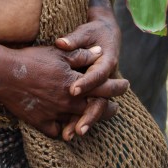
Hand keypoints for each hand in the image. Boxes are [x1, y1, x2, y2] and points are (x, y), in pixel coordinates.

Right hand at [0, 42, 125, 138]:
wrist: (4, 73)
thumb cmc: (31, 59)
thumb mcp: (58, 53)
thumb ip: (80, 55)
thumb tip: (100, 53)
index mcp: (75, 84)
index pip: (103, 88)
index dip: (117, 87)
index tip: (126, 85)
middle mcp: (68, 103)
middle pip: (95, 110)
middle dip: (109, 109)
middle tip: (115, 108)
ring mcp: (55, 115)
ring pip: (78, 123)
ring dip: (89, 121)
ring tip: (93, 118)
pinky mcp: (41, 123)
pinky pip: (57, 132)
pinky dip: (63, 130)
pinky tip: (66, 127)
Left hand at [54, 7, 127, 139]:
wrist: (106, 34)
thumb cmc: (94, 32)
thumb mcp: (85, 32)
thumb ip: (74, 39)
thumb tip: (61, 42)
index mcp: (106, 63)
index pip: (97, 75)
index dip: (86, 83)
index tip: (72, 90)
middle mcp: (106, 79)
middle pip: (99, 100)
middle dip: (89, 115)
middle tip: (77, 129)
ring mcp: (101, 88)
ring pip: (93, 109)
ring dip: (82, 122)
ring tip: (68, 135)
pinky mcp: (94, 92)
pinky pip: (87, 108)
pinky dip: (77, 119)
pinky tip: (65, 132)